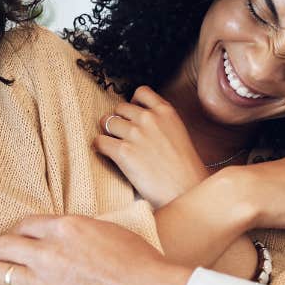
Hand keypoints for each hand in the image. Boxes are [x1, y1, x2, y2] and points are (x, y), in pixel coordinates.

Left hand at [95, 86, 209, 207]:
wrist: (185, 191)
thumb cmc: (185, 170)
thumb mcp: (179, 135)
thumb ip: (161, 123)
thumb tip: (141, 122)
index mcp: (166, 112)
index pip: (141, 92)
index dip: (133, 103)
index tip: (132, 114)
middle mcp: (149, 118)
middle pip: (120, 108)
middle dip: (119, 120)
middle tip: (121, 135)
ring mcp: (135, 133)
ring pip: (107, 122)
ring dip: (107, 133)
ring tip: (113, 145)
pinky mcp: (123, 152)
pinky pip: (99, 141)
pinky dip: (99, 147)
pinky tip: (107, 154)